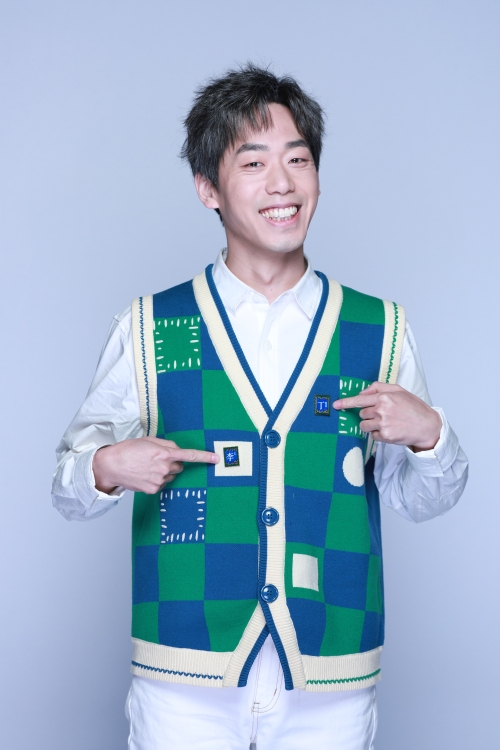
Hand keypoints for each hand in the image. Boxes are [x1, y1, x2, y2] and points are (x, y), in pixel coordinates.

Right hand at [92, 437, 218, 494]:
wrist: (111, 465)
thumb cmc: (128, 450)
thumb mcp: (148, 441)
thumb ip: (166, 444)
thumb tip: (177, 450)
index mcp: (164, 453)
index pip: (189, 455)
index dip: (204, 457)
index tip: (216, 459)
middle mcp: (164, 468)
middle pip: (179, 467)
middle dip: (173, 463)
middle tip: (157, 459)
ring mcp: (159, 480)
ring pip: (170, 476)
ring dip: (164, 472)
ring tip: (147, 467)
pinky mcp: (153, 490)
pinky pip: (162, 484)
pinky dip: (156, 480)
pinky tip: (144, 475)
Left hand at [333, 382, 441, 451]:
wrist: (427, 426)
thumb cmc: (414, 407)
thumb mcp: (399, 391)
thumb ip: (379, 388)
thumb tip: (362, 392)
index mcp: (385, 397)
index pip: (359, 400)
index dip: (346, 403)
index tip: (336, 405)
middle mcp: (382, 410)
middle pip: (362, 413)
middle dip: (368, 414)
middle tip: (383, 415)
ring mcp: (383, 424)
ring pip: (364, 425)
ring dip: (371, 425)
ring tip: (386, 423)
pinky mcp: (385, 436)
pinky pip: (373, 435)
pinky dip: (378, 434)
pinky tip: (390, 430)